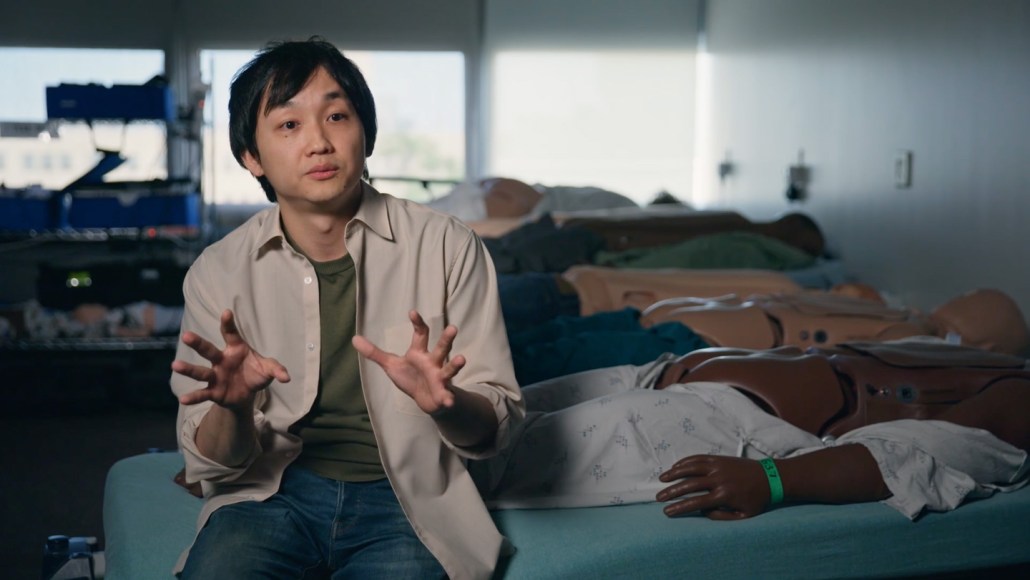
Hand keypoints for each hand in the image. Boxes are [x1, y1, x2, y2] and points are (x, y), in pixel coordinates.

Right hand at [172, 309, 290, 409]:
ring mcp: (216, 375)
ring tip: (175, 365)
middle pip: (208, 350)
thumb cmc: (256, 374)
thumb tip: (286, 377)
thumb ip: (276, 370)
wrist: (247, 394)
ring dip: (189, 369)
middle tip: (186, 335)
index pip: (231, 333)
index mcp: (236, 349)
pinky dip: (194, 396)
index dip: (228, 323)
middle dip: (198, 343)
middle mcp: (222, 360)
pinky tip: (183, 399)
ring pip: (200, 371)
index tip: (227, 312)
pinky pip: (202, 392)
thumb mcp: (268, 369)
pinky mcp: (214, 391)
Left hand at [352, 310, 465, 415]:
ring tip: (461, 359)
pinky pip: (446, 395)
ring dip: (455, 364)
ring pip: (449, 368)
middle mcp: (433, 362)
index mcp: (419, 352)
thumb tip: (354, 338)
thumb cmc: (410, 378)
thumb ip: (374, 353)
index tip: (412, 312)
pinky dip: (448, 398)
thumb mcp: (391, 365)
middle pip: (441, 348)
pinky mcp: (442, 393)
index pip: (421, 334)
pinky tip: (449, 401)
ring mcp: (440, 377)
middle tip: (453, 328)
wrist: (426, 399)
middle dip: (447, 339)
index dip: (417, 322)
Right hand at [656, 455, 771, 519]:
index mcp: (724, 495)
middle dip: (671, 492)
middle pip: (689, 485)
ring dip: (674, 473)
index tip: (667, 511)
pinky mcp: (719, 458)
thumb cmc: (756, 499)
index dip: (679, 507)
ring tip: (662, 479)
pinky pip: (698, 458)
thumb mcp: (743, 515)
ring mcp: (718, 466)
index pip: (695, 502)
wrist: (770, 477)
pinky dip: (685, 462)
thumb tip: (702, 512)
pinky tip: (675, 467)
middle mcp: (718, 479)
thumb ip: (721, 516)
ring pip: (690, 468)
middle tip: (659, 497)